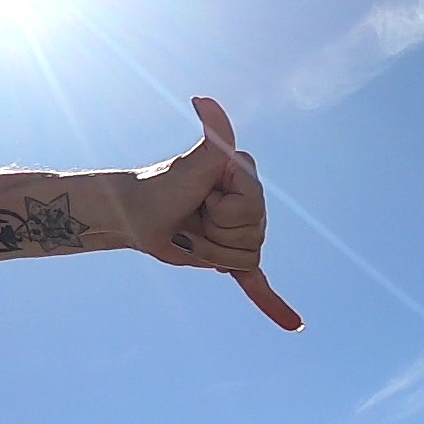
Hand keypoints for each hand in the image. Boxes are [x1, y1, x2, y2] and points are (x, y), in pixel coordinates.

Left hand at [130, 97, 302, 331]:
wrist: (130, 214)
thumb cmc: (159, 186)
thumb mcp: (192, 166)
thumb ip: (212, 135)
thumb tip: (204, 99)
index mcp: (247, 181)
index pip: (255, 210)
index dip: (224, 208)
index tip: (203, 194)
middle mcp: (250, 206)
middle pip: (253, 238)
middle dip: (214, 232)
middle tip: (192, 214)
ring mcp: (237, 232)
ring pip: (245, 259)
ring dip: (208, 251)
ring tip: (189, 232)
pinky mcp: (225, 257)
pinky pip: (256, 283)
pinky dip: (273, 305)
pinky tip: (293, 325)